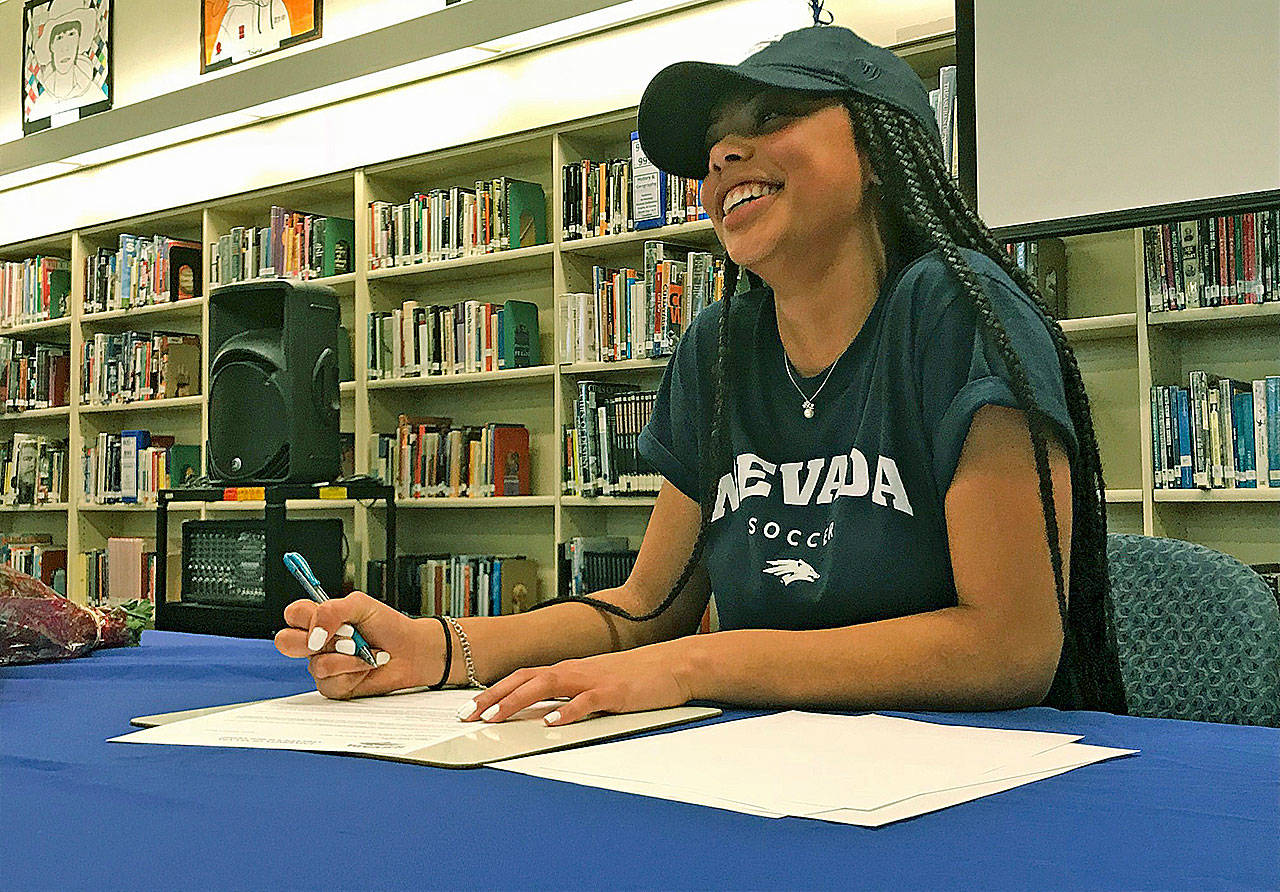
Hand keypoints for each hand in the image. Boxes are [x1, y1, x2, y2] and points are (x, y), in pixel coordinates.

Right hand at [274, 592, 443, 699]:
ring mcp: (322, 664)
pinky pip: (330, 682)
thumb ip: (332, 610)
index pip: (293, 614)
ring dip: (347, 656)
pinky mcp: (332, 685)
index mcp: (320, 618)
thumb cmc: (386, 626)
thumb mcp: (361, 605)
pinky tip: (365, 666)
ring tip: (363, 651)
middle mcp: (316, 642)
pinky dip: (353, 672)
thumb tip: (314, 632)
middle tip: (343, 637)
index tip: (324, 622)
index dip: (304, 618)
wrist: (408, 651)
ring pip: (315, 664)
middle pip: (286, 642)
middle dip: (314, 641)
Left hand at [460, 641, 692, 725]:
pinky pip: (585, 701)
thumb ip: (570, 695)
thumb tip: (541, 712)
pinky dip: (566, 711)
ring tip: (495, 718)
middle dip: (494, 697)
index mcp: (569, 670)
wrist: (673, 665)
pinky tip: (550, 722)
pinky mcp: (613, 692)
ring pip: (547, 685)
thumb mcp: (596, 684)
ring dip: (518, 702)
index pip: (523, 677)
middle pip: (525, 679)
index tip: (470, 708)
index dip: (494, 691)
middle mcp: (575, 671)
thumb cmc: (636, 677)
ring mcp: (593, 679)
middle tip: (469, 716)